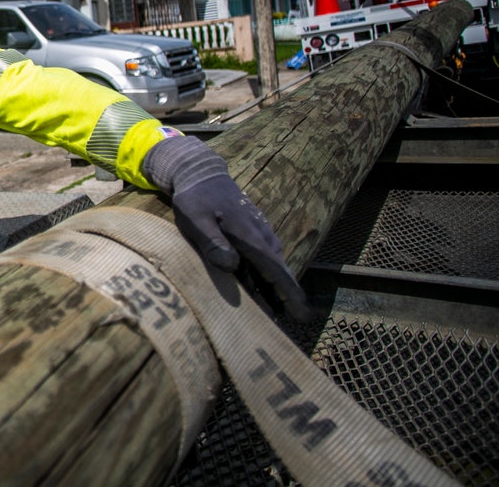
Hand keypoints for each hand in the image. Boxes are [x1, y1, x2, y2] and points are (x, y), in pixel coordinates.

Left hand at [142, 136, 310, 321]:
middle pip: (279, 273)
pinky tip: (260, 292)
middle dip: (287, 299)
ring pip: (272, 268)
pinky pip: (264, 260)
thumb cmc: (195, 199)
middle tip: (292, 325)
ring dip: (276, 290)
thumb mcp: (196, 220)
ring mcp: (260, 234)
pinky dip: (265, 278)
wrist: (201, 173)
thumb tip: (232, 267)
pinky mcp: (253, 234)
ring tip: (276, 316)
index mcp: (251, 237)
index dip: (290, 295)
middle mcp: (262, 236)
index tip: (302, 316)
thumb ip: (213, 243)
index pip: (276, 271)